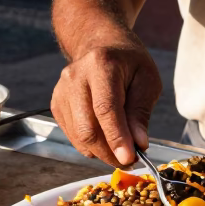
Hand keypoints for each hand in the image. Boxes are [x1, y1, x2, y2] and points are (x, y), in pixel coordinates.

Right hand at [51, 37, 162, 165]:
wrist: (100, 45)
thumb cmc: (128, 63)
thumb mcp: (147, 80)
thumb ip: (141, 112)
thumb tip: (138, 144)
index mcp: (101, 65)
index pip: (106, 108)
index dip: (117, 137)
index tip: (129, 158)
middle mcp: (75, 77)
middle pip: (88, 128)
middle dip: (110, 152)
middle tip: (130, 160)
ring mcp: (62, 91)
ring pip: (79, 137)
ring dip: (102, 152)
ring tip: (121, 149)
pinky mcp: (57, 104)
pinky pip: (73, 135)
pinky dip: (91, 145)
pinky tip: (105, 137)